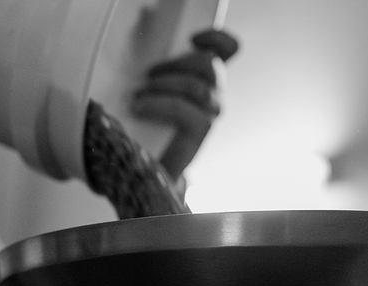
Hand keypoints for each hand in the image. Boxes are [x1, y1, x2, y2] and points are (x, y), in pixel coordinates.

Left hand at [130, 28, 238, 182]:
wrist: (154, 165)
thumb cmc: (152, 124)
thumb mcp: (157, 91)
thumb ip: (160, 73)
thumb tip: (143, 53)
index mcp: (208, 79)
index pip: (229, 50)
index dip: (218, 39)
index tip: (192, 39)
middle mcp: (215, 95)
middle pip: (209, 66)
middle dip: (177, 64)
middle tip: (148, 74)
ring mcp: (210, 113)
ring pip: (196, 87)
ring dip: (163, 85)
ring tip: (138, 94)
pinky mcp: (200, 131)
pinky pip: (183, 109)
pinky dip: (158, 104)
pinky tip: (140, 107)